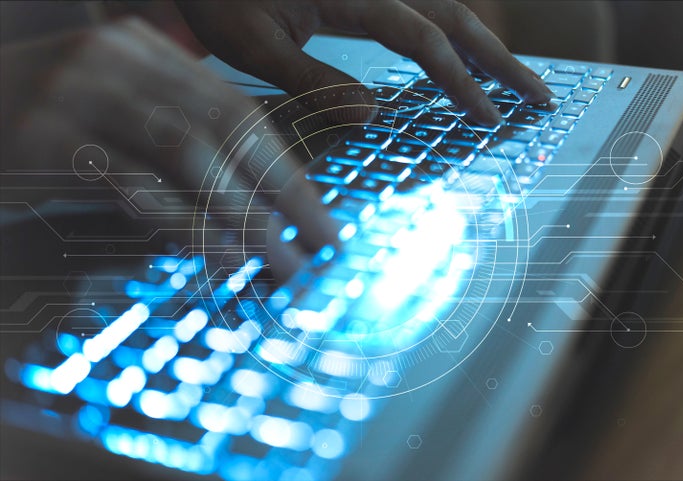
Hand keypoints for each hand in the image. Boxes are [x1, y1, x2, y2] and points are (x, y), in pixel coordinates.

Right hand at [1, 18, 338, 257]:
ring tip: (280, 259)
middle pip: (227, 127)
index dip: (288, 170)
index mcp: (145, 51)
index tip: (321, 219)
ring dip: (243, 213)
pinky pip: (133, 184)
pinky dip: (183, 223)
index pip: (239, 111)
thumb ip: (174, 155)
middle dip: (283, 193)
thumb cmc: (40, 130)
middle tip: (319, 244)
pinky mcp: (46, 135)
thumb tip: (249, 212)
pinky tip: (218, 256)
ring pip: (189, 152)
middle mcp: (118, 59)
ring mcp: (80, 91)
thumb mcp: (115, 123)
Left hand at [177, 0, 552, 125]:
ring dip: (488, 46)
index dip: (460, 81)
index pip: (425, 39)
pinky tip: (467, 55)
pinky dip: (455, 33)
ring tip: (518, 82)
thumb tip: (374, 117)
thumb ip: (312, 78)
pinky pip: (426, 7)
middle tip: (541, 98)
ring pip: (449, 7)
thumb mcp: (251, 44)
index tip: (488, 119)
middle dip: (502, 62)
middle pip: (458, 16)